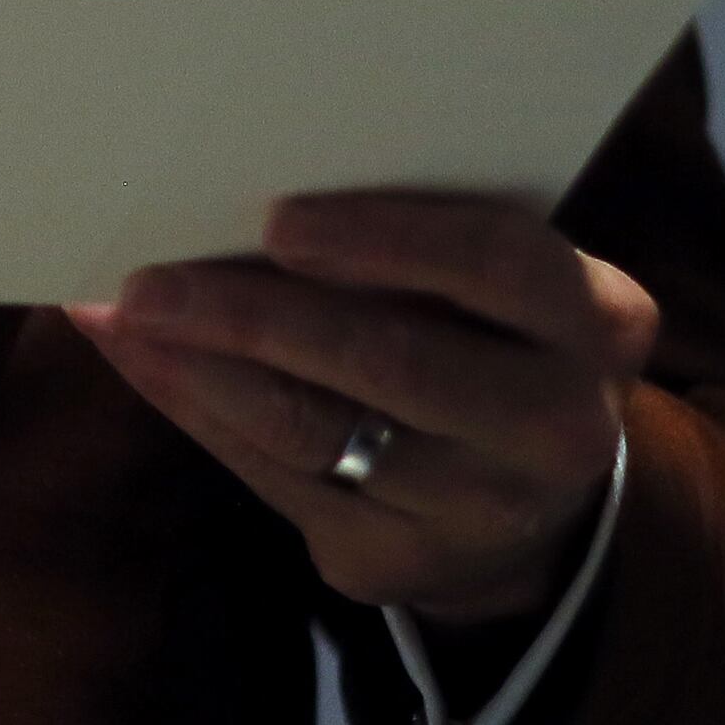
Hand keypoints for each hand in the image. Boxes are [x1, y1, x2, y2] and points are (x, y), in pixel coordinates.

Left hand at [67, 193, 652, 624]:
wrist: (524, 499)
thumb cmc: (485, 334)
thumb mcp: (494, 281)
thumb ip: (411, 231)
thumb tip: (243, 161)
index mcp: (599, 320)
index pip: (495, 263)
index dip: (384, 239)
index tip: (278, 220)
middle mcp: (559, 425)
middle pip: (393, 362)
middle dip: (256, 314)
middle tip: (150, 277)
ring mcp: (482, 509)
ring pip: (318, 429)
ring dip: (203, 367)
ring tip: (125, 312)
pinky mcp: (401, 563)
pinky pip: (277, 481)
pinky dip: (197, 413)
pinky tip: (145, 363)